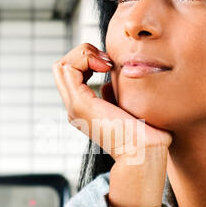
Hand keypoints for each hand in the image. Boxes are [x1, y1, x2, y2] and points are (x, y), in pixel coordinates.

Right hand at [52, 42, 171, 161]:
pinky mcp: (80, 105)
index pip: (71, 73)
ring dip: (83, 54)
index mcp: (84, 109)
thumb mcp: (126, 107)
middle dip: (82, 53)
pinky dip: (85, 58)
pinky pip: (68, 69)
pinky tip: (105, 66)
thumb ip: (114, 95)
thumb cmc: (144, 134)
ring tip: (105, 63)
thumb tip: (110, 84)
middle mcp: (74, 108)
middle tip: (107, 60)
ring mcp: (75, 107)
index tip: (111, 64)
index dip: (88, 59)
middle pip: (61, 68)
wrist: (144, 153)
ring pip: (61, 66)